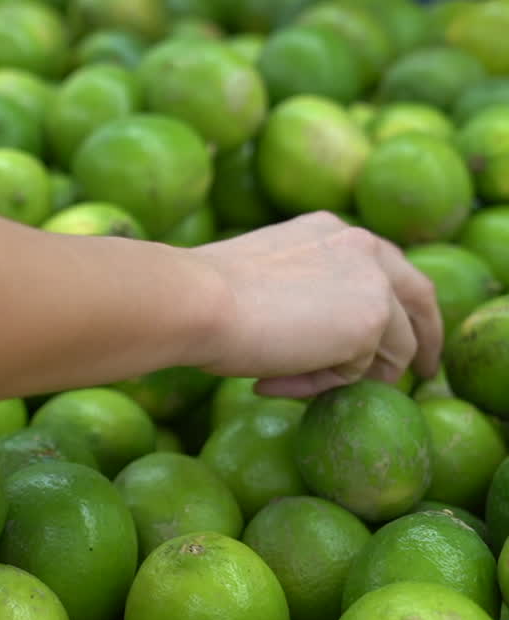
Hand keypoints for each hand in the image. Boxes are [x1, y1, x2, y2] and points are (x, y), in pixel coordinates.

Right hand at [191, 212, 442, 397]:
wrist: (195, 300)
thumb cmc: (202, 295)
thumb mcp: (263, 276)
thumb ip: (301, 289)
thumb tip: (311, 332)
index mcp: (332, 230)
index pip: (385, 268)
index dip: (395, 305)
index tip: (393, 334)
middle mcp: (363, 246)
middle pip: (419, 299)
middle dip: (424, 340)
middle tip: (424, 372)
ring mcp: (374, 284)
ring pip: (392, 349)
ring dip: (342, 376)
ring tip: (281, 381)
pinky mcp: (371, 323)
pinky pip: (358, 375)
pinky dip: (317, 387)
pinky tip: (270, 381)